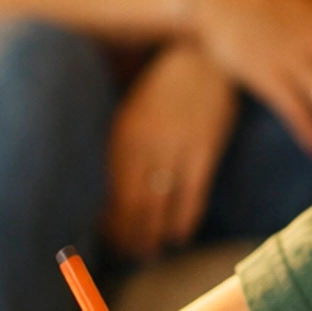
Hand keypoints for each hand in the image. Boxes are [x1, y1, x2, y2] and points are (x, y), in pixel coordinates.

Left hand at [106, 39, 235, 259]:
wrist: (201, 54)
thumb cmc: (164, 89)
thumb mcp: (134, 114)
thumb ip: (123, 149)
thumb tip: (111, 193)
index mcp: (121, 137)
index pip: (107, 193)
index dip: (106, 224)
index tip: (106, 242)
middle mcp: (144, 146)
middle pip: (131, 207)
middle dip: (129, 238)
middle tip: (131, 256)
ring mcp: (176, 148)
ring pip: (160, 206)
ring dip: (154, 236)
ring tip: (152, 252)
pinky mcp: (205, 150)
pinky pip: (192, 196)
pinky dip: (184, 221)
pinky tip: (179, 236)